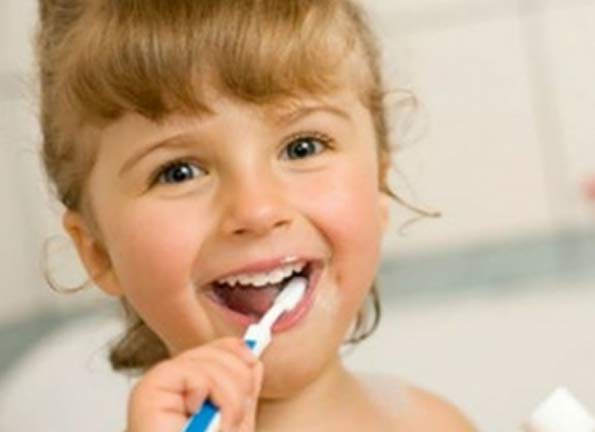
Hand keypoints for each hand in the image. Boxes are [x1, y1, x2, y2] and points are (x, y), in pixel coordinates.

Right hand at [126, 337, 263, 431]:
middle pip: (216, 353)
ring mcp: (158, 386)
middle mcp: (173, 385)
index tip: (254, 364)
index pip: (217, 350)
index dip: (238, 352)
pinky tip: (198, 416)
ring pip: (208, 362)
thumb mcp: (235, 424)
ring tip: (221, 425)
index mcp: (192, 389)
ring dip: (228, 397)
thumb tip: (253, 361)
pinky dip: (210, 394)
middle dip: (239, 383)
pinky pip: (193, 373)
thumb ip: (243, 393)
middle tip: (236, 415)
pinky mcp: (149, 391)